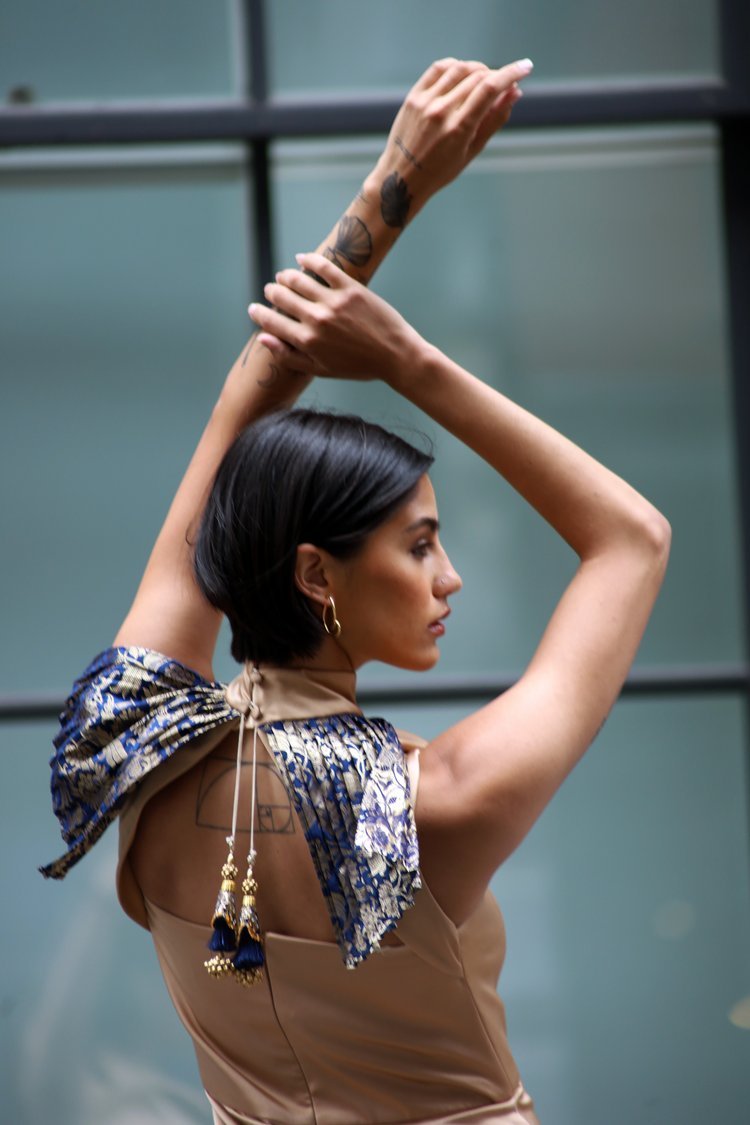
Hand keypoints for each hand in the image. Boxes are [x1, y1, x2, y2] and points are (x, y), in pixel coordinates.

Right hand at [249, 252, 421, 381]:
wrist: (395, 356)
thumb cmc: (358, 367)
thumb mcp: (321, 369)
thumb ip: (289, 356)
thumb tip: (263, 338)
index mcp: (308, 342)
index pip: (272, 322)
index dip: (258, 314)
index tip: (253, 308)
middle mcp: (317, 319)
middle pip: (282, 297)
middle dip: (271, 292)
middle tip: (271, 290)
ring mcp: (334, 301)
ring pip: (298, 279)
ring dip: (285, 276)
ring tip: (283, 276)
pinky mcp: (351, 288)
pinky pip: (324, 267)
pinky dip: (308, 260)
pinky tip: (301, 258)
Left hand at [377, 57, 532, 201]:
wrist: (402, 178)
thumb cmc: (440, 171)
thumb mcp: (472, 150)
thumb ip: (494, 120)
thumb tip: (514, 93)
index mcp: (458, 129)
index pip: (489, 89)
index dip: (511, 74)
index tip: (526, 68)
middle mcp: (440, 112)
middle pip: (477, 77)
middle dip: (496, 76)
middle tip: (503, 85)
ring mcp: (425, 102)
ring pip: (459, 68)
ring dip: (478, 69)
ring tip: (485, 79)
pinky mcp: (413, 96)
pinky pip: (439, 68)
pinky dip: (456, 66)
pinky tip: (464, 73)